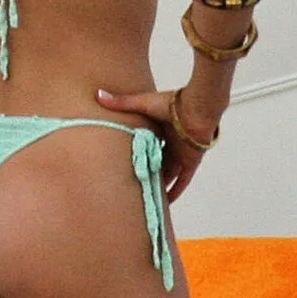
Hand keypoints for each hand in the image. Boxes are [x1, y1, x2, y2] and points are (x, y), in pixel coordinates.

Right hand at [95, 86, 218, 202]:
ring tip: (142, 195)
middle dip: (145, 170)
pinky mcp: (190, 164)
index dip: (136, 152)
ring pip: (167, 174)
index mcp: (160, 129)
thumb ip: (121, 102)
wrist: (197, 109)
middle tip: (129, 181)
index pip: (146, 144)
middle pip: (155, 161)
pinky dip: (175, 191)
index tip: (122, 160)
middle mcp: (170, 144)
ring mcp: (181, 155)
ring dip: (157, 183)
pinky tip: (166, 203)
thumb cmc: (172, 103)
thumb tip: (98, 94)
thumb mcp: (142, 103)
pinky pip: (182, 182)